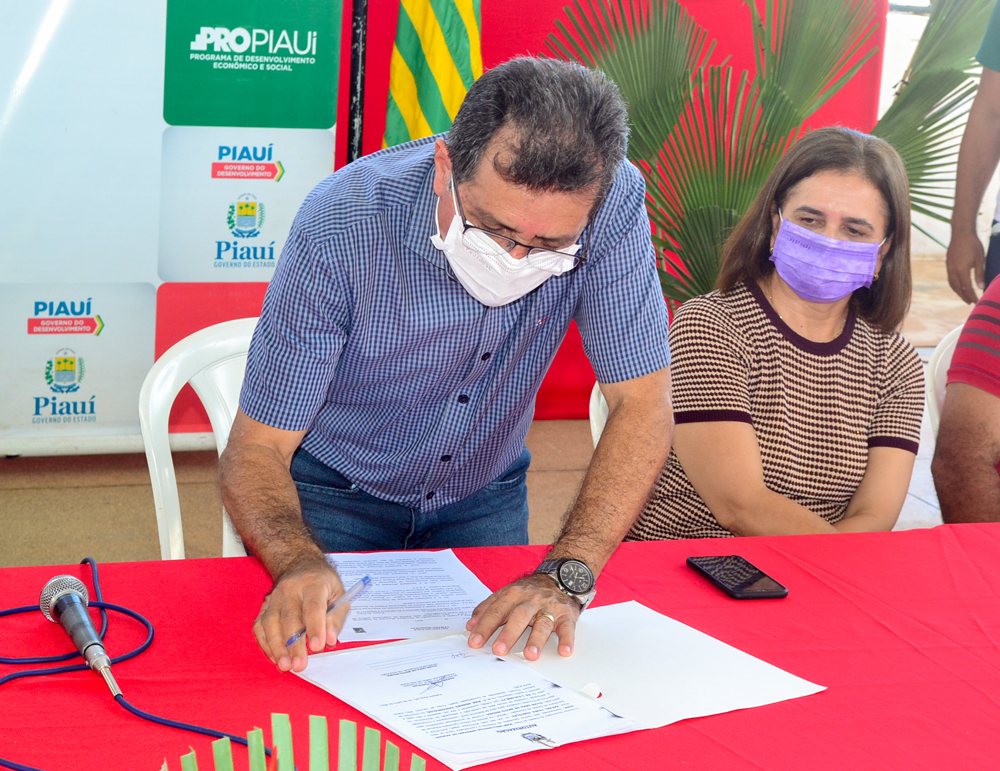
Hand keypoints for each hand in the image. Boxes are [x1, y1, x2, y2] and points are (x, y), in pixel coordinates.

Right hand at [253, 557, 345, 672]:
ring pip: (271, 623)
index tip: (317, 647)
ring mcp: (275, 597)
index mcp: (314, 584)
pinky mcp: (264, 606)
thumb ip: (337, 618)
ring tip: (284, 665)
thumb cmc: (323, 583)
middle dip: (294, 645)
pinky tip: (274, 657)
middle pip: (290, 619)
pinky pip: (260, 626)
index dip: (315, 628)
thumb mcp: (340, 594)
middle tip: (299, 665)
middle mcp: (291, 589)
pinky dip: (265, 643)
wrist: (300, 564)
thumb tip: (329, 640)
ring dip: (276, 647)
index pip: (313, 607)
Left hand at [466, 574, 580, 660]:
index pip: (496, 611)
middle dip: (508, 633)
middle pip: (519, 616)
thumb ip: (488, 608)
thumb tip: (471, 625)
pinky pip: (568, 627)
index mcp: (513, 594)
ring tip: (530, 655)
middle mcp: (531, 600)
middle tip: (498, 650)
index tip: (475, 641)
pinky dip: (567, 639)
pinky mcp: (566, 614)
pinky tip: (564, 651)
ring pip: (543, 622)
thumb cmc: (529, 591)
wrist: (560, 577)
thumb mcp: (507, 594)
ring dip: (536, 639)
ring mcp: (550, 607)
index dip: (485, 626)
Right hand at [946, 230, 985, 303]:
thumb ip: (979, 274)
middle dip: (964, 296)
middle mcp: (953, 270)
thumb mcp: (980, 260)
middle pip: (957, 288)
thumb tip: (981, 287)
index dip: (972, 296)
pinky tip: (960, 285)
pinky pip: (950, 278)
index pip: (967, 287)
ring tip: (964, 296)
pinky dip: (955, 284)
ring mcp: (949, 267)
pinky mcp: (948, 264)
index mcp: (962, 270)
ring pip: (952, 284)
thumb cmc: (973, 245)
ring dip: (958, 291)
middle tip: (970, 302)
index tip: (977, 302)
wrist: (961, 233)